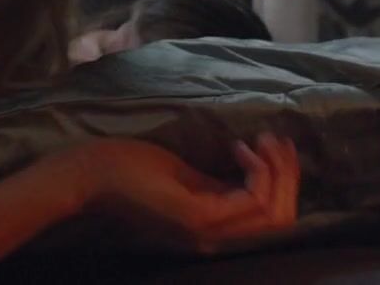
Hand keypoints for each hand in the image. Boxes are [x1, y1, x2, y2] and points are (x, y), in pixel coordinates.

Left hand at [63, 134, 299, 253]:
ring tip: (263, 141)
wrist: (92, 175)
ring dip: (278, 171)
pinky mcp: (199, 217)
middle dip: (288, 175)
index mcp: (214, 229)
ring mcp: (209, 231)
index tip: (272, 144)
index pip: (273, 220)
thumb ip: (220, 186)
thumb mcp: (187, 178)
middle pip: (282, 219)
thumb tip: (257, 173)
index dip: (285, 182)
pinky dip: (258, 172)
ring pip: (274, 213)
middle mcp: (216, 238)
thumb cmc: (132, 170)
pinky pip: (253, 202)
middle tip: (275, 140)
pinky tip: (241, 149)